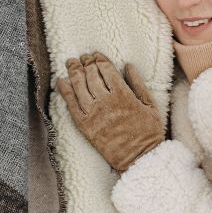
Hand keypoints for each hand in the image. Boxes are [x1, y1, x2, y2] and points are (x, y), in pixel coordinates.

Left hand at [56, 53, 162, 170]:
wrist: (139, 158)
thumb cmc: (148, 132)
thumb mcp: (150, 104)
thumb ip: (138, 83)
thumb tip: (127, 65)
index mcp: (123, 95)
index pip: (106, 70)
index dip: (99, 59)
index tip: (95, 54)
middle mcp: (106, 102)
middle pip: (91, 75)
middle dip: (86, 62)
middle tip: (83, 57)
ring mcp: (94, 114)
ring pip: (79, 86)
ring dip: (74, 71)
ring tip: (71, 63)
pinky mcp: (85, 126)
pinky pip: (71, 104)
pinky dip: (65, 91)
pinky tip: (61, 81)